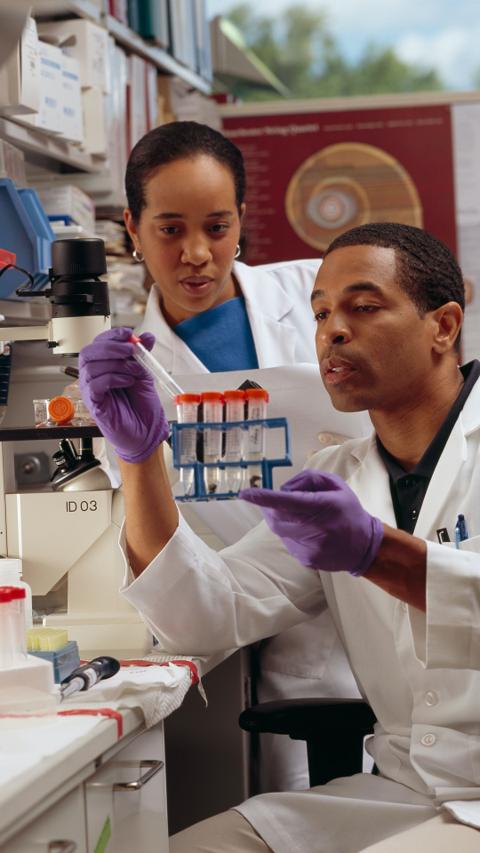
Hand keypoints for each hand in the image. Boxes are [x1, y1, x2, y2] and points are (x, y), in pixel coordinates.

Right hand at [79, 327, 169, 462]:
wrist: (147, 431)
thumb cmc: (142, 406)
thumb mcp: (144, 374)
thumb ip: (142, 355)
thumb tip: (146, 336)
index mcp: (104, 366)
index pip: (99, 343)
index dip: (112, 335)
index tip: (128, 334)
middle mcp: (93, 376)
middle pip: (89, 352)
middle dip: (111, 347)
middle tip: (130, 351)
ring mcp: (91, 390)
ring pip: (91, 366)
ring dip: (116, 364)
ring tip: (134, 371)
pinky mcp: (93, 404)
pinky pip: (94, 385)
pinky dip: (113, 378)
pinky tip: (127, 381)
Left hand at [239, 469, 383, 575]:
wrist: (364, 546)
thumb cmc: (348, 511)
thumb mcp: (335, 485)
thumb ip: (309, 479)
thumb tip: (284, 488)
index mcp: (324, 507)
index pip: (287, 502)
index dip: (263, 498)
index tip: (245, 494)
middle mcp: (316, 529)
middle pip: (277, 517)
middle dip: (268, 507)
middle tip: (271, 501)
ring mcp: (310, 547)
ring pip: (280, 530)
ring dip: (280, 519)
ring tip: (298, 516)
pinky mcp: (306, 560)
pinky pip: (287, 542)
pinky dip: (289, 532)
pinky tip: (306, 531)